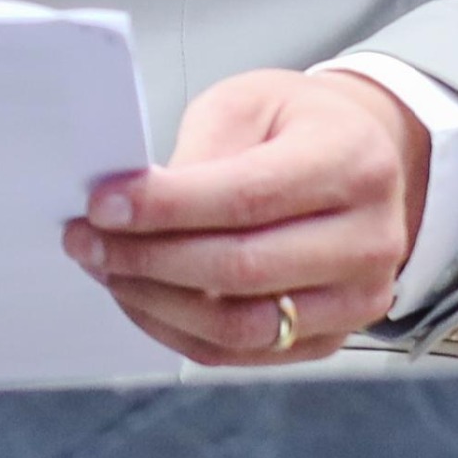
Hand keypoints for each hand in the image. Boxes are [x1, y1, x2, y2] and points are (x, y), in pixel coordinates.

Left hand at [60, 68, 429, 365]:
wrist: (363, 161)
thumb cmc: (299, 125)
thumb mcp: (249, 104)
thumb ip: (199, 154)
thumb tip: (131, 203)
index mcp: (353, 164)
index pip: (248, 198)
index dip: (166, 208)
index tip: (102, 205)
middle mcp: (370, 240)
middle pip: (242, 270)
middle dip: (148, 258)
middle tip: (86, 239)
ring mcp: (357, 299)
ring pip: (241, 325)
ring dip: (155, 301)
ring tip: (105, 266)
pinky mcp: (331, 338)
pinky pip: (241, 353)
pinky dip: (177, 329)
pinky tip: (139, 295)